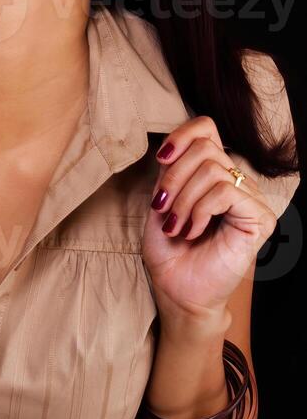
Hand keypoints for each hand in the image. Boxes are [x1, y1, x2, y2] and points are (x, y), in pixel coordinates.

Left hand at [141, 116, 276, 321]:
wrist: (177, 291)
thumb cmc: (168, 250)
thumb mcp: (160, 201)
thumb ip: (169, 171)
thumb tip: (171, 146)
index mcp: (210, 172)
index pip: (205, 128)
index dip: (181, 135)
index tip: (161, 158)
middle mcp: (233, 181)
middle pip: (204, 147)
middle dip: (174, 177)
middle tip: (163, 209)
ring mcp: (249, 198)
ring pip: (212, 169)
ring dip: (183, 200)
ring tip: (176, 226)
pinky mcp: (259, 218)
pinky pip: (225, 192)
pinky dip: (200, 210)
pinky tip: (192, 230)